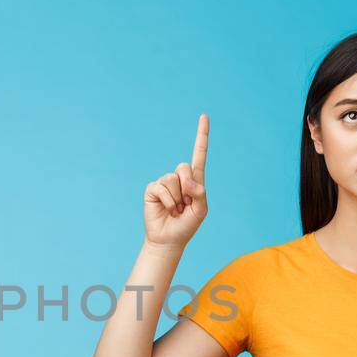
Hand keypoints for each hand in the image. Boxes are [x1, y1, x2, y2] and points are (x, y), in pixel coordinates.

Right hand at [143, 114, 209, 248]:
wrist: (168, 240)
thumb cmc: (186, 225)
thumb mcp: (201, 210)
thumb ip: (200, 193)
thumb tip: (187, 180)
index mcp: (195, 180)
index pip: (199, 154)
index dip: (201, 135)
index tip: (204, 116)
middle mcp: (179, 178)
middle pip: (184, 167)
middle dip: (187, 186)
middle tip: (185, 204)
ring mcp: (164, 182)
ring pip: (173, 179)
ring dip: (176, 199)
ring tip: (175, 209)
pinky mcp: (152, 189)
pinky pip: (161, 188)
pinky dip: (167, 201)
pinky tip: (166, 209)